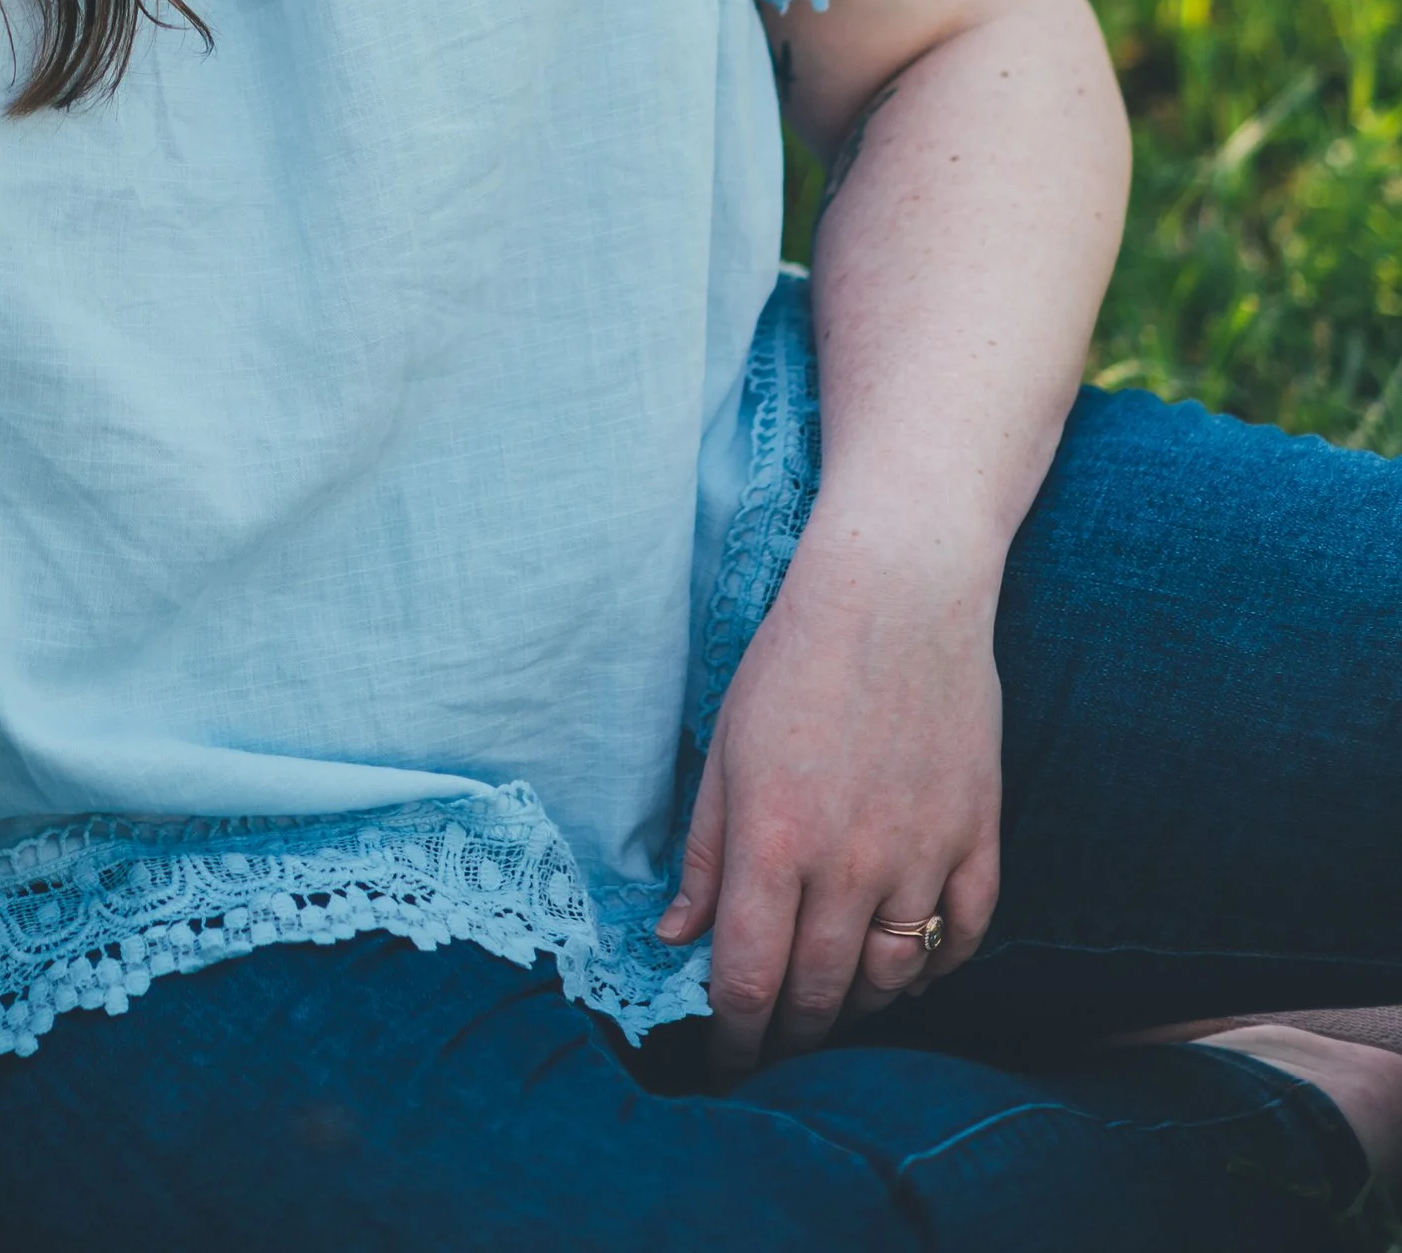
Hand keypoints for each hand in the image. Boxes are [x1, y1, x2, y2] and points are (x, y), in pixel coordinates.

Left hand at [655, 503, 1003, 1075]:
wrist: (898, 589)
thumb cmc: (795, 659)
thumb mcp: (725, 748)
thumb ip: (706, 853)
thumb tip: (677, 938)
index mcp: (775, 842)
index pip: (750, 980)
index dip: (733, 1040)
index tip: (722, 1066)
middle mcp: (852, 864)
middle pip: (820, 992)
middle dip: (790, 1035)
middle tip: (773, 1048)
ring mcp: (924, 854)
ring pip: (894, 978)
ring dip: (859, 1006)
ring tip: (832, 1007)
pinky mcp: (978, 835)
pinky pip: (964, 935)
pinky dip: (937, 968)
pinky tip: (910, 969)